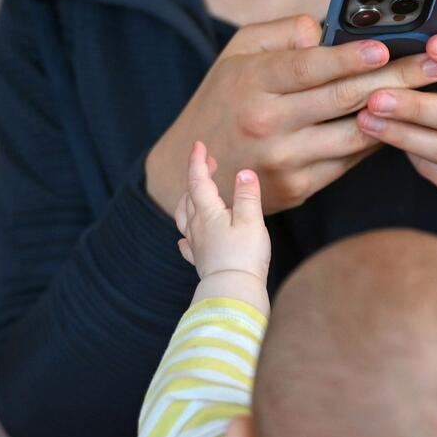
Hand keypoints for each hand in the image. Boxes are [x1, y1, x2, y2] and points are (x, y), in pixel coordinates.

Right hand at [145, 15, 436, 214]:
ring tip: (433, 93)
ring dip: (399, 114)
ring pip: (355, 134)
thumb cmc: (222, 101)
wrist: (190, 173)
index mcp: (253, 83)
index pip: (308, 68)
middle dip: (398, 79)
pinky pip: (350, 160)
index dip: (349, 57)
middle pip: (344, 99)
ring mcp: (285, 160)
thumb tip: (328, 29)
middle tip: (436, 64)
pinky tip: (403, 120)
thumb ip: (283, 33)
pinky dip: (378, 139)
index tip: (385, 46)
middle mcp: (268, 123)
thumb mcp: (237, 54)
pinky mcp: (299, 188)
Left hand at [174, 141, 269, 281]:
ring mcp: (197, 245)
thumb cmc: (244, 255)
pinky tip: (185, 239)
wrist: (233, 291)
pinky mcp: (201, 261)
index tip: (199, 145)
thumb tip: (244, 172)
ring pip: (184, 218)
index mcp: (208, 212)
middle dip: (197, 177)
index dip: (198, 162)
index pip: (198, 181)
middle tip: (207, 163)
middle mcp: (197, 226)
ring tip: (194, 194)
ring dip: (188, 201)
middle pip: (190, 196)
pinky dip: (186, 235)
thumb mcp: (251, 220)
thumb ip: (247, 195)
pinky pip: (188, 244)